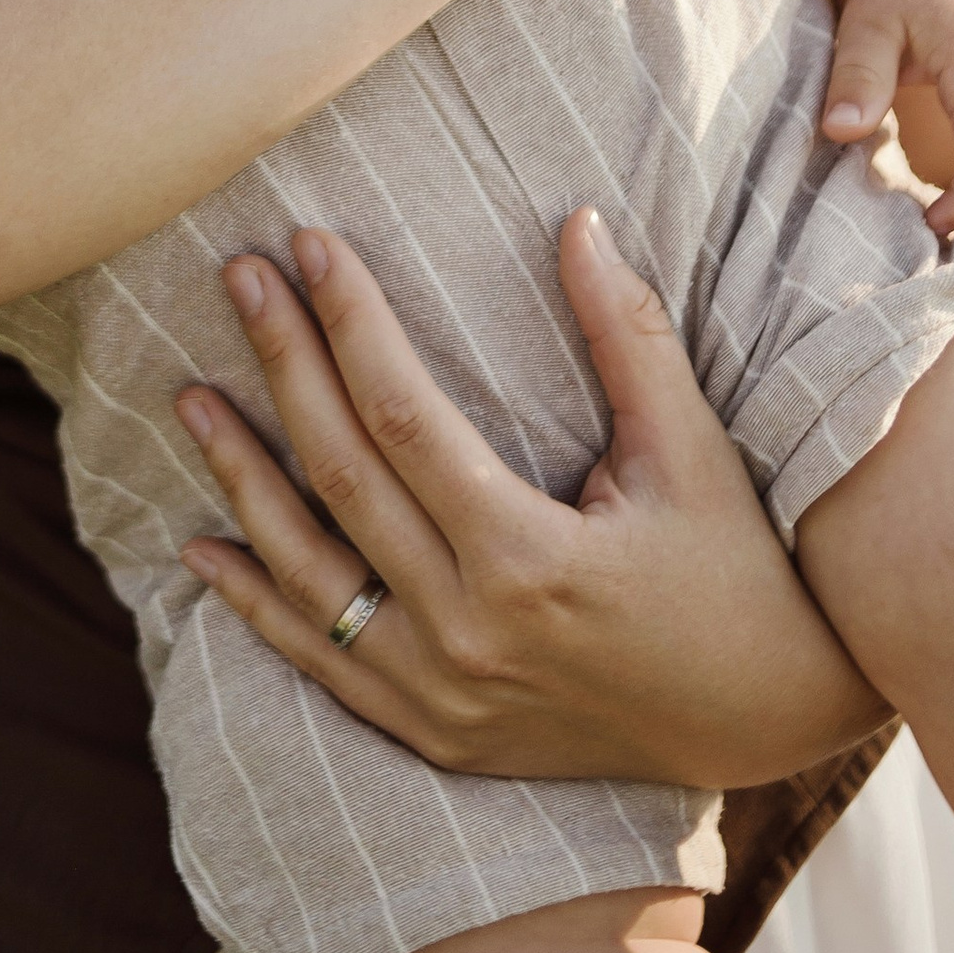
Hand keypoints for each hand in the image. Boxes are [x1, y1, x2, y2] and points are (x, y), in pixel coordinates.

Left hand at [174, 210, 885, 789]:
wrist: (761, 720)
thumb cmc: (735, 571)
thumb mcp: (693, 451)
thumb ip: (627, 337)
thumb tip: (577, 220)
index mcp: (530, 559)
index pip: (405, 419)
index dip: (350, 324)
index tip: (310, 244)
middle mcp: (469, 634)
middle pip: (342, 480)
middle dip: (282, 367)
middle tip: (237, 279)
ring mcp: (442, 695)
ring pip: (309, 576)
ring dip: (242, 481)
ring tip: (191, 398)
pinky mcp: (435, 733)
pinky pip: (322, 665)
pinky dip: (255, 606)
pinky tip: (201, 550)